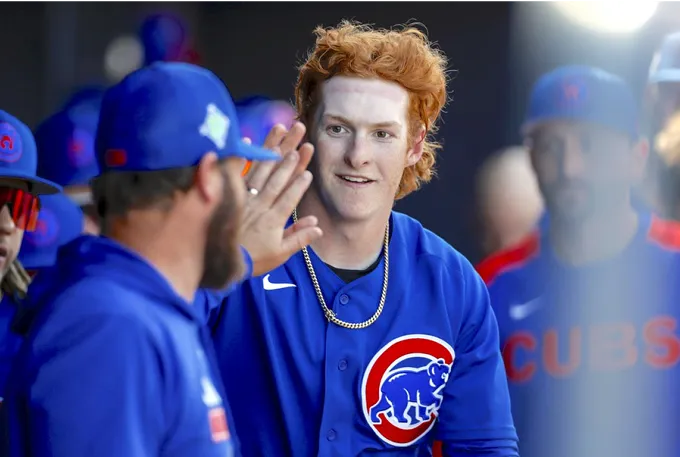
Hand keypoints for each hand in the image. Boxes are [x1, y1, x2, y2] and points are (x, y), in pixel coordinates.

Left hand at [240, 122, 321, 275]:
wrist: (222, 261)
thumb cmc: (254, 259)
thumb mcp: (280, 254)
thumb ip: (299, 238)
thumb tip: (317, 226)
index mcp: (274, 219)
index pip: (290, 197)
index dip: (299, 184)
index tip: (308, 170)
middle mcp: (260, 205)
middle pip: (278, 177)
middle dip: (291, 156)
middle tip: (301, 138)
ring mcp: (244, 197)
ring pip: (261, 169)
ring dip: (273, 148)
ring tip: (283, 131)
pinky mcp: (231, 194)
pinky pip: (238, 171)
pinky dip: (244, 154)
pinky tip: (249, 139)